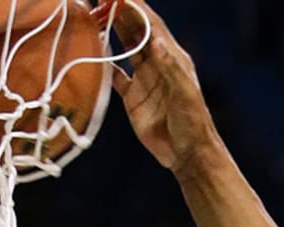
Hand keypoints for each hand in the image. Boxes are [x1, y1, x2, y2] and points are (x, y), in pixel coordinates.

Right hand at [106, 0, 217, 171]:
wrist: (187, 155)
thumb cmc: (193, 124)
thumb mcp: (184, 95)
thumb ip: (170, 68)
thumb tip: (155, 40)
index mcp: (173, 59)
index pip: (151, 24)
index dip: (135, 6)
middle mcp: (157, 64)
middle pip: (135, 30)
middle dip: (118, 10)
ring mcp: (144, 80)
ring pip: (124, 47)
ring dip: (109, 30)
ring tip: (90, 11)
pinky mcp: (133, 97)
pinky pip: (115, 75)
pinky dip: (103, 62)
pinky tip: (90, 51)